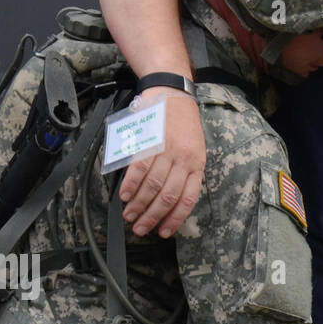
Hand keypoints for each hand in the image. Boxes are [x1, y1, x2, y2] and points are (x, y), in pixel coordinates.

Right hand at [119, 88, 205, 237]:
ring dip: (139, 204)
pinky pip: (139, 168)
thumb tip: (168, 200)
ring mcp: (166, 150)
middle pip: (167, 196)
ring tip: (130, 215)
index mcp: (197, 165)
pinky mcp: (150, 140)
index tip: (163, 232)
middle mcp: (184, 159)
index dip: (174, 219)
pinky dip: (130, 185)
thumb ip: (185, 172)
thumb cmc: (182, 123)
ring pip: (152, 185)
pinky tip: (125, 196)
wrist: (172, 92)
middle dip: (152, 216)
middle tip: (140, 228)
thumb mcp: (194, 149)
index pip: (187, 199)